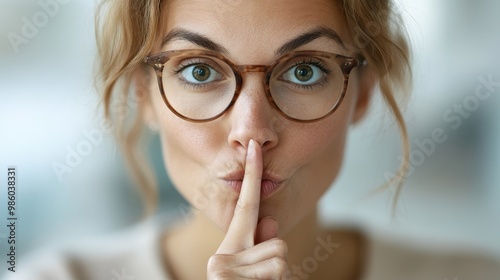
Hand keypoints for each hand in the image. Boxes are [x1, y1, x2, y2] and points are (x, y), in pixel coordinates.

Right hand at [207, 139, 289, 278]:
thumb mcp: (252, 269)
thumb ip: (261, 244)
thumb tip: (271, 221)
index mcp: (230, 249)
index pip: (245, 205)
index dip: (252, 173)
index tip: (255, 146)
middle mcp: (221, 256)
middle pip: (277, 243)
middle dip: (276, 261)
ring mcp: (221, 268)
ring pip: (280, 259)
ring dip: (276, 276)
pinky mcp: (223, 278)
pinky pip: (275, 271)